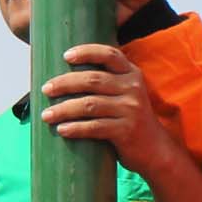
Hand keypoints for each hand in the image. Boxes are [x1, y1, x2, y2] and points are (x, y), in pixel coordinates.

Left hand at [39, 43, 180, 175]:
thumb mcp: (126, 95)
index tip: (66, 56)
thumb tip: (64, 78)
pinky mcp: (126, 130)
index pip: (109, 55)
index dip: (87, 52)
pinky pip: (95, 127)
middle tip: (45, 90)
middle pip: (92, 80)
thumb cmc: (130, 119)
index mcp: (131, 74)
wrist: (155, 149)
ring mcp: (131, 109)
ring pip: (89, 105)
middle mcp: (133, 88)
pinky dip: (75, 128)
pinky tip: (62, 129)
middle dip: (65, 83)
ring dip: (63, 109)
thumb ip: (106, 83)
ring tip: (46, 115)